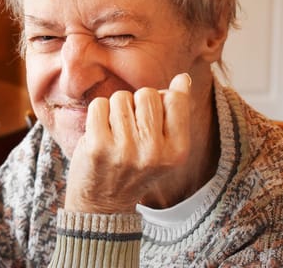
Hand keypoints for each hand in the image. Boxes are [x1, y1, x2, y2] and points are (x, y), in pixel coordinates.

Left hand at [64, 73, 191, 213]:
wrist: (103, 203)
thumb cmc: (134, 168)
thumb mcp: (165, 148)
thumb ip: (176, 114)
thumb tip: (184, 78)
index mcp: (177, 151)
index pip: (175, 98)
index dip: (160, 100)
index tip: (151, 119)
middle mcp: (154, 152)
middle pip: (146, 94)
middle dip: (136, 104)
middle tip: (130, 129)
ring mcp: (125, 149)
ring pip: (121, 97)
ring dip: (115, 109)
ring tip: (115, 132)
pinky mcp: (98, 145)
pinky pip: (100, 105)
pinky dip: (98, 113)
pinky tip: (100, 133)